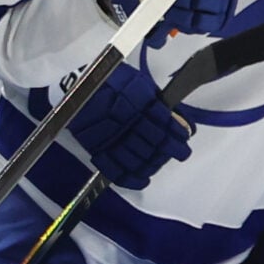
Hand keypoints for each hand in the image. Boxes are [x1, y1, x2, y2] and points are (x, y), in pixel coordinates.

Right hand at [71, 61, 189, 188]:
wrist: (78, 87)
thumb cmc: (111, 81)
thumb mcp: (138, 82)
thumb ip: (156, 100)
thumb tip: (177, 119)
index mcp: (139, 104)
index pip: (166, 124)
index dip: (178, 134)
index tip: (186, 138)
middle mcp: (127, 123)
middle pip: (155, 143)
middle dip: (172, 150)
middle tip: (181, 153)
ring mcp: (111, 138)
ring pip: (139, 158)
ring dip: (154, 164)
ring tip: (161, 163)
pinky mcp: (96, 149)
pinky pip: (114, 169)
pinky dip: (130, 179)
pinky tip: (142, 181)